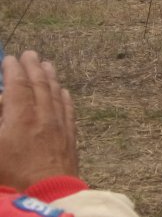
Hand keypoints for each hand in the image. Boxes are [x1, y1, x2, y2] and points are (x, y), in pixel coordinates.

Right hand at [0, 51, 78, 190]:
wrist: (46, 194)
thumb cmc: (11, 175)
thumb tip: (3, 100)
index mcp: (20, 117)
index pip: (18, 86)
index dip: (13, 70)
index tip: (9, 59)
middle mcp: (43, 117)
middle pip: (39, 85)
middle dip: (33, 67)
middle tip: (30, 53)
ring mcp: (59, 126)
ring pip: (56, 94)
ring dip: (50, 77)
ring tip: (47, 64)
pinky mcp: (69, 138)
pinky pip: (68, 110)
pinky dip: (64, 96)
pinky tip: (63, 91)